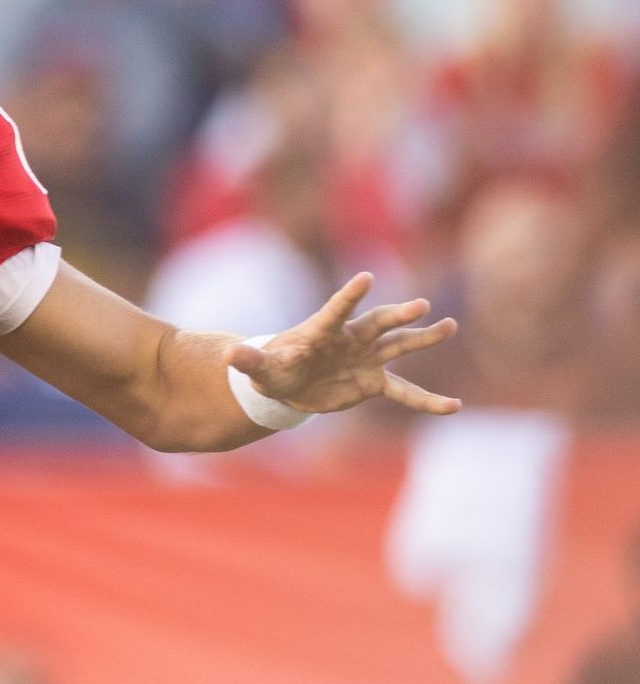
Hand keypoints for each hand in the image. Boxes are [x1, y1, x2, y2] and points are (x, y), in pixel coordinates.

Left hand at [226, 273, 460, 416]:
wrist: (288, 385)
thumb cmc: (273, 368)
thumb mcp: (260, 368)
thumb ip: (248, 360)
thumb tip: (230, 355)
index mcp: (322, 330)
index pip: (336, 310)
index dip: (348, 296)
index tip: (365, 278)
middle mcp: (350, 339)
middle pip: (378, 323)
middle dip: (398, 315)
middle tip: (422, 305)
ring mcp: (366, 358)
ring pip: (399, 345)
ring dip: (424, 338)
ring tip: (449, 326)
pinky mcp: (373, 382)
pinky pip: (405, 392)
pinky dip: (427, 400)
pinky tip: (453, 406)